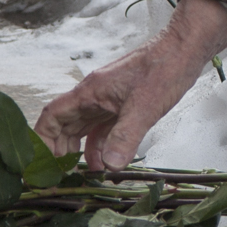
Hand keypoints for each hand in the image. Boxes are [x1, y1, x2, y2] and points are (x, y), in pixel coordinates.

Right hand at [37, 0, 226, 170]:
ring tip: (83, 175)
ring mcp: (108, 100)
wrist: (185, 50)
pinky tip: (106, 162)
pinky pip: (103, 128)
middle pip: (65, 125)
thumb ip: (125, 137)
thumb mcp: (144, 107)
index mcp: (90, 92)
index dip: (42, 139)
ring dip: (80, 151)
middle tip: (61, 176)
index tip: (42, 162)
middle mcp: (94, 96)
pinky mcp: (123, 104)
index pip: (53, 116)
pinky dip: (101, 145)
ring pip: (84, 128)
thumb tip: (109, 165)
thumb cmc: (163, 70)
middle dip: (59, 151)